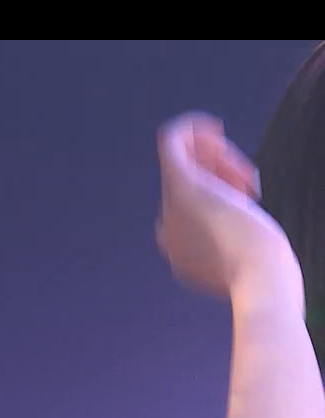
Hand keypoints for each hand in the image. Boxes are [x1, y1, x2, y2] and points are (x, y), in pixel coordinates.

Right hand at [156, 112, 302, 312]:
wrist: (259, 276)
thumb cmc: (267, 271)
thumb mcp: (253, 261)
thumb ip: (246, 247)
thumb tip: (258, 240)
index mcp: (179, 251)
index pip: (192, 206)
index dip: (222, 192)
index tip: (250, 195)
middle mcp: (167, 230)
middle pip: (190, 184)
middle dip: (220, 174)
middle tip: (250, 183)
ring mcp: (171, 207)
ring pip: (185, 163)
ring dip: (216, 158)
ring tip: (245, 174)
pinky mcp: (180, 184)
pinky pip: (173, 142)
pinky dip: (190, 128)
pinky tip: (213, 125)